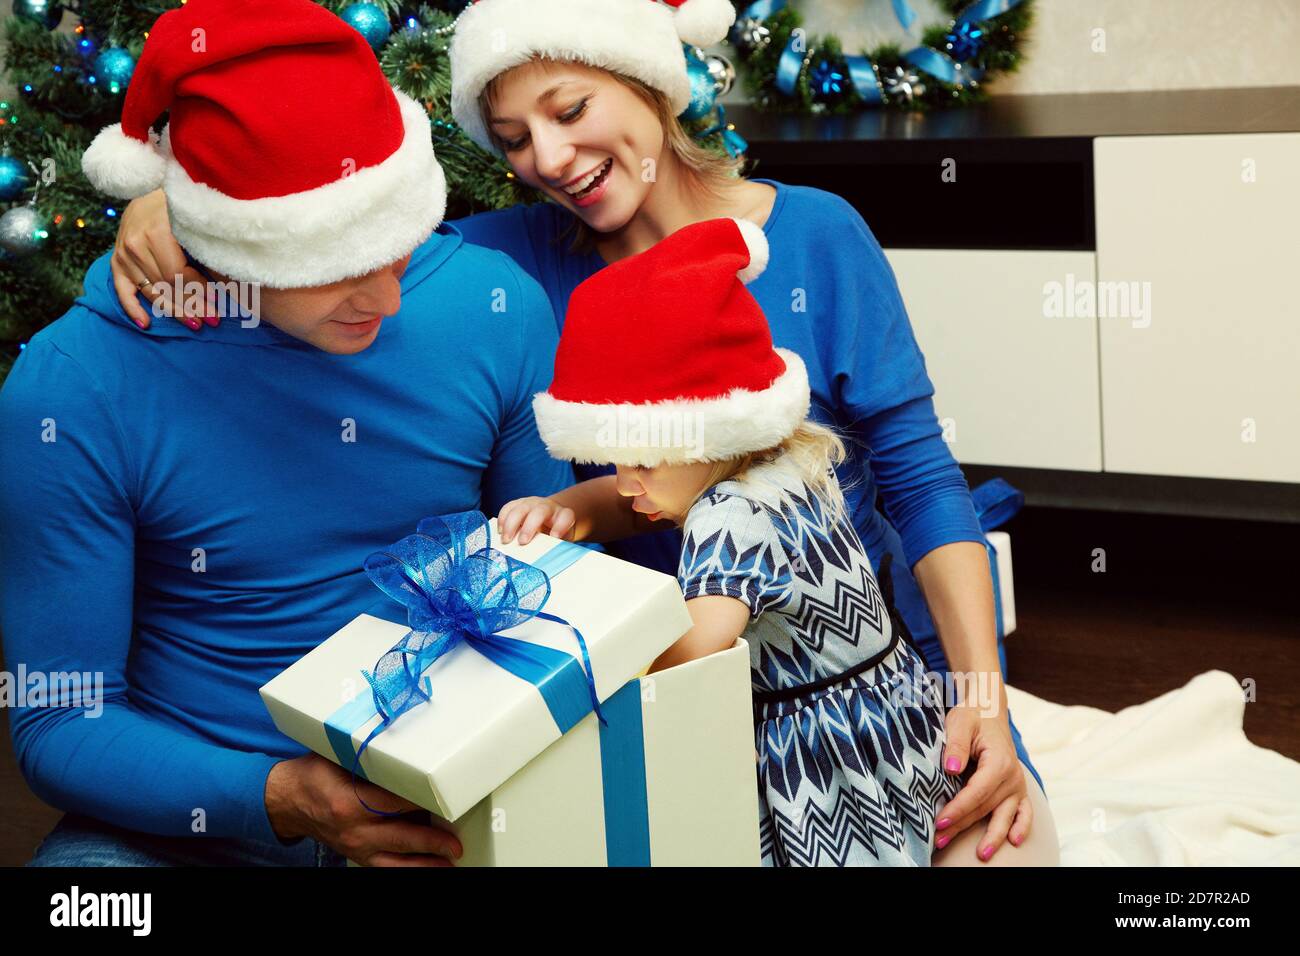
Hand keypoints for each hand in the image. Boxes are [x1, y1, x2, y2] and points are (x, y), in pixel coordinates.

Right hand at [110, 188, 214, 331]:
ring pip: (152, 291)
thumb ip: (202, 247)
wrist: (147, 185)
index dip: (199, 291)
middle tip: (212, 320)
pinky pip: (122, 290)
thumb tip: (225, 279)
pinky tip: (145, 323)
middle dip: (192, 305)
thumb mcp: (192, 221)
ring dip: (174, 311)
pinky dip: (132, 308)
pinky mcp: (117, 260)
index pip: (179, 274)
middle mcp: (136, 245)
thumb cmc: (178, 204)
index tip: (218, 303)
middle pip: (167, 286)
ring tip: (195, 324)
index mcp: (156, 233)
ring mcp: (124, 254)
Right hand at [265, 753, 462, 866]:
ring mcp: (354, 846)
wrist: (288, 801)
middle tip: (455, 843)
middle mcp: (353, 828)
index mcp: (349, 801)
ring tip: (449, 860)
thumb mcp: (338, 758)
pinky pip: (384, 867)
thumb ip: (369, 760)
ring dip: (424, 862)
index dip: (421, 802)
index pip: (393, 803)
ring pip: (395, 860)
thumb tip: (407, 750)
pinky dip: (406, 868)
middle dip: (431, 841)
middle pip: (400, 836)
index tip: (444, 798)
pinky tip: (427, 867)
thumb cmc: (315, 774)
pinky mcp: (355, 855)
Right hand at [497, 496, 575, 544]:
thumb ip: (554, 549)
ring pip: (521, 508)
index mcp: (563, 515)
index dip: (561, 526)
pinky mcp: (518, 504)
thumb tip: (545, 564)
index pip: (566, 516)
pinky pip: (508, 507)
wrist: (549, 519)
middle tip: (522, 542)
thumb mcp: (560, 541)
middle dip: (530, 526)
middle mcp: (547, 506)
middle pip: (540, 511)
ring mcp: (532, 503)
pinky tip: (499, 532)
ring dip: (511, 524)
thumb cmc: (554, 534)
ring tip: (506, 541)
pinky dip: (502, 519)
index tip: (554, 537)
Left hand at [933, 703, 1032, 861]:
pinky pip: (1024, 812)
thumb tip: (952, 769)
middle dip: (962, 826)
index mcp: (998, 761)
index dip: (958, 809)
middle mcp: (1012, 776)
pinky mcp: (1018, 789)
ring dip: (992, 837)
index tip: (939, 822)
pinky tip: (1014, 841)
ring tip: (980, 855)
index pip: (976, 792)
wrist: (989, 710)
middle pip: (986, 808)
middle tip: (939, 840)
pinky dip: (1022, 827)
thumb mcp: (960, 722)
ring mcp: (1017, 785)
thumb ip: (956, 745)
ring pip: (1004, 815)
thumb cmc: (972, 716)